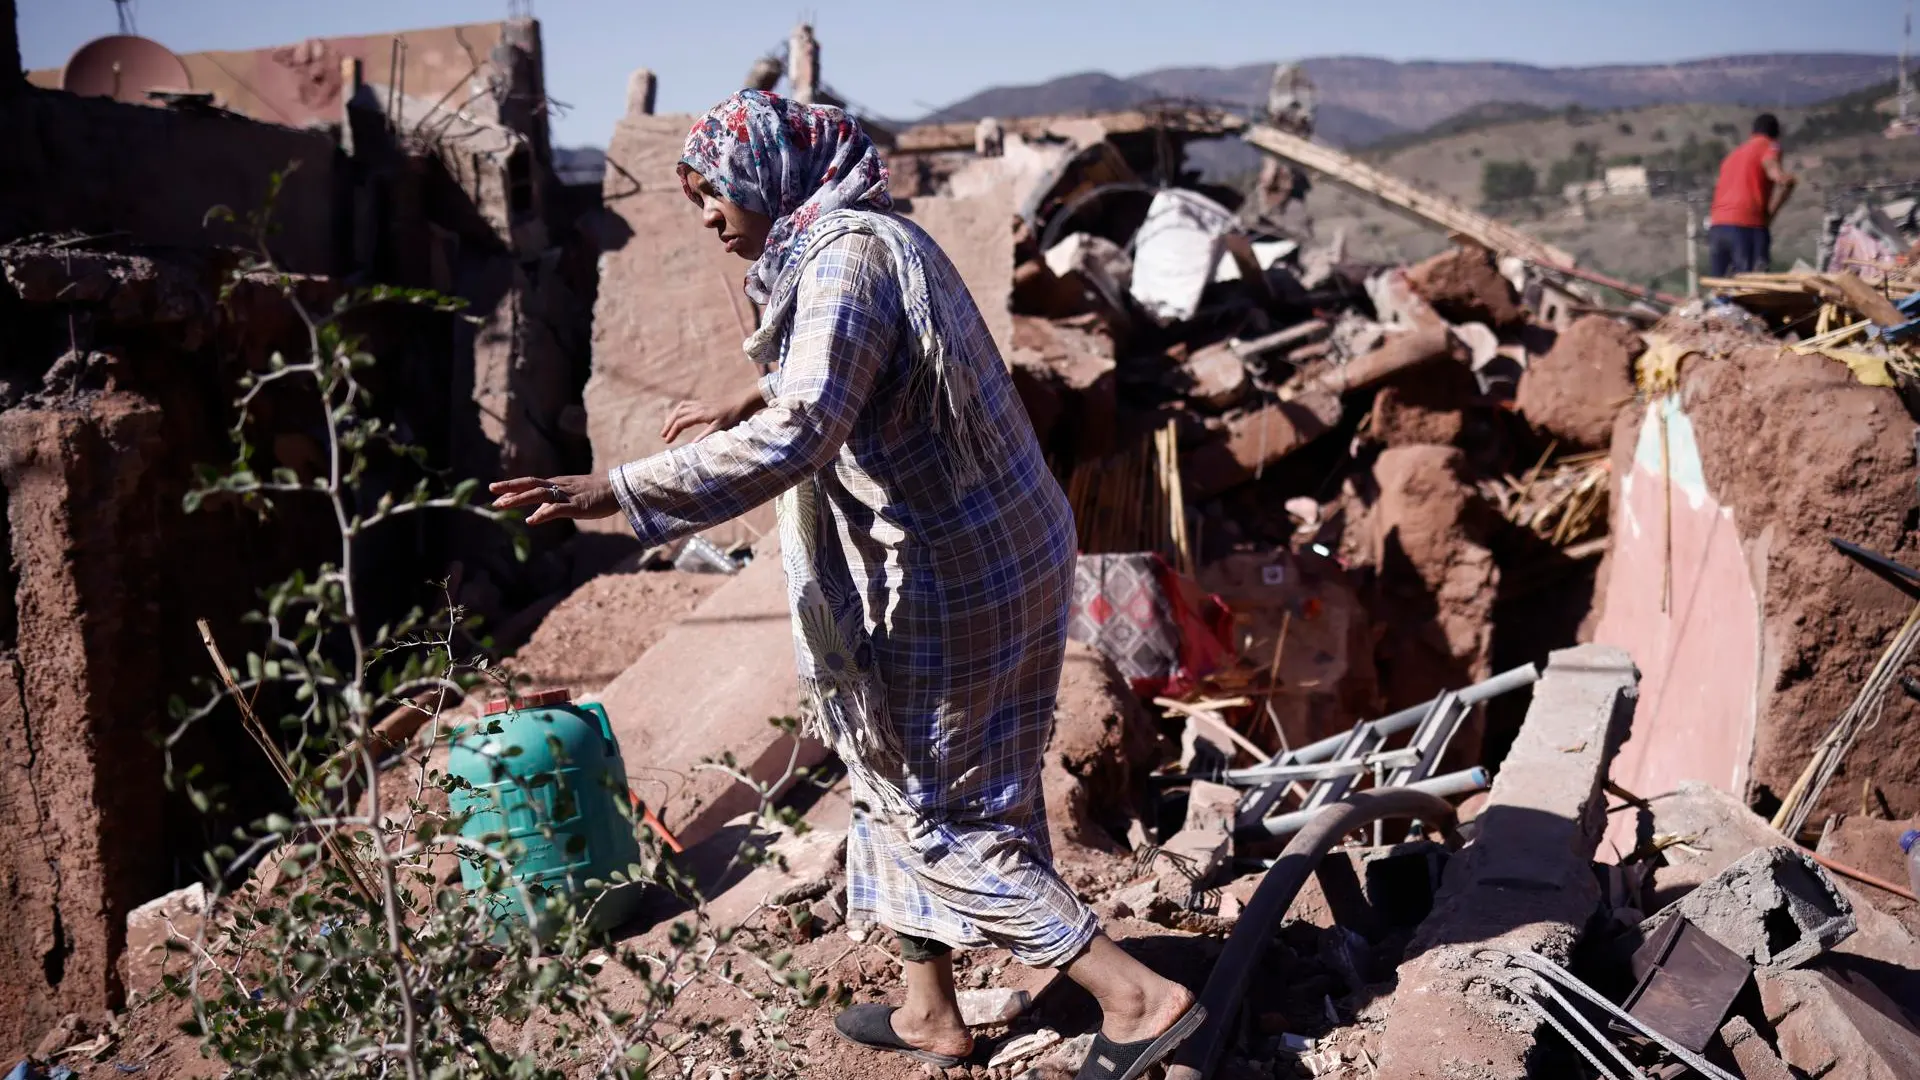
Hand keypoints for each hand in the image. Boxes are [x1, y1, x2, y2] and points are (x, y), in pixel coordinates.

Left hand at [489, 474, 619, 525]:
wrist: (619, 489)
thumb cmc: (597, 494)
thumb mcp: (571, 498)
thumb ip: (553, 505)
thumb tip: (536, 514)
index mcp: (557, 484)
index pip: (531, 483)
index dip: (513, 486)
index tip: (496, 491)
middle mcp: (559, 486)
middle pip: (530, 485)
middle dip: (510, 488)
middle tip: (491, 492)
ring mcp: (567, 495)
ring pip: (538, 494)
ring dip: (518, 499)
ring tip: (501, 505)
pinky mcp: (577, 506)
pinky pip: (557, 509)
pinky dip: (543, 514)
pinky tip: (531, 520)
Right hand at [660, 388, 764, 442]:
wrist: (744, 401)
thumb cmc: (735, 416)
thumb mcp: (721, 428)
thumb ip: (705, 436)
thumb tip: (691, 446)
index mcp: (701, 414)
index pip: (681, 422)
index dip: (672, 432)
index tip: (667, 441)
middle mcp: (699, 407)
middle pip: (677, 414)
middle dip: (668, 424)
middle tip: (663, 436)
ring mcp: (702, 403)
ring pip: (681, 407)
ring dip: (673, 417)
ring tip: (668, 426)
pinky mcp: (706, 403)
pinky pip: (688, 405)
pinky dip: (680, 411)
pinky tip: (682, 417)